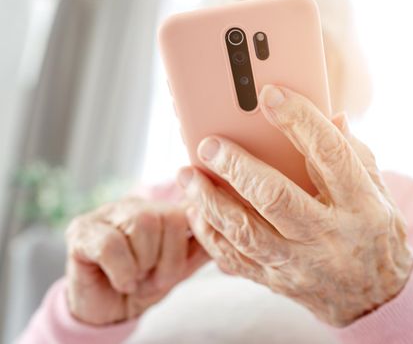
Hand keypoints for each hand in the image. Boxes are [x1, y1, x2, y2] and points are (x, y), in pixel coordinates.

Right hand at [65, 198, 208, 324]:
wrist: (106, 310)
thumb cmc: (143, 284)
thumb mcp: (179, 267)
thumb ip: (200, 247)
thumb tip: (227, 230)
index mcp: (161, 210)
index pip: (190, 208)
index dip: (197, 231)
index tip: (194, 255)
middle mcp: (136, 205)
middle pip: (169, 216)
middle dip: (168, 259)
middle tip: (154, 278)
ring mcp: (107, 214)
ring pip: (143, 225)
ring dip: (144, 265)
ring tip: (136, 278)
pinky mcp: (81, 231)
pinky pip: (112, 245)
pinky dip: (122, 272)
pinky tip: (120, 281)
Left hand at [178, 85, 412, 326]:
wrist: (374, 300)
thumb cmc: (376, 236)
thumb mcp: (378, 193)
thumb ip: (354, 155)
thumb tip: (332, 116)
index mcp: (361, 205)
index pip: (329, 154)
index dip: (299, 120)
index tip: (270, 95)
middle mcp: (329, 236)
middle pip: (276, 196)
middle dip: (237, 166)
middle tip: (210, 144)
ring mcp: (301, 264)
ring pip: (246, 232)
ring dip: (210, 200)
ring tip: (188, 174)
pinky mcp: (277, 281)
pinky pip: (235, 259)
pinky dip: (210, 233)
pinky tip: (195, 210)